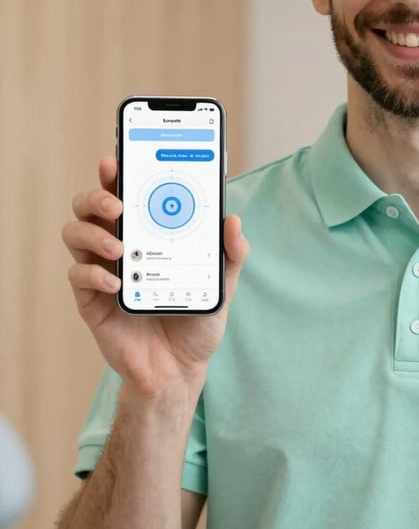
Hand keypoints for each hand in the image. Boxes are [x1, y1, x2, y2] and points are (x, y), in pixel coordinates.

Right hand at [62, 156, 248, 400]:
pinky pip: (78, 276)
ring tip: (120, 248)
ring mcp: (102, 272)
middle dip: (98, 196)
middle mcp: (119, 246)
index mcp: (146, 235)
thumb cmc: (196, 320)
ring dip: (93, 233)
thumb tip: (233, 220)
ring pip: (75, 234)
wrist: (181, 369)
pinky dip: (94, 274)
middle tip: (118, 205)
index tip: (117, 159)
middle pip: (89, 206)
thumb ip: (230, 253)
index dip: (117, 174)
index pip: (126, 194)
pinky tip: (117, 283)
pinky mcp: (92, 301)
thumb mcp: (221, 285)